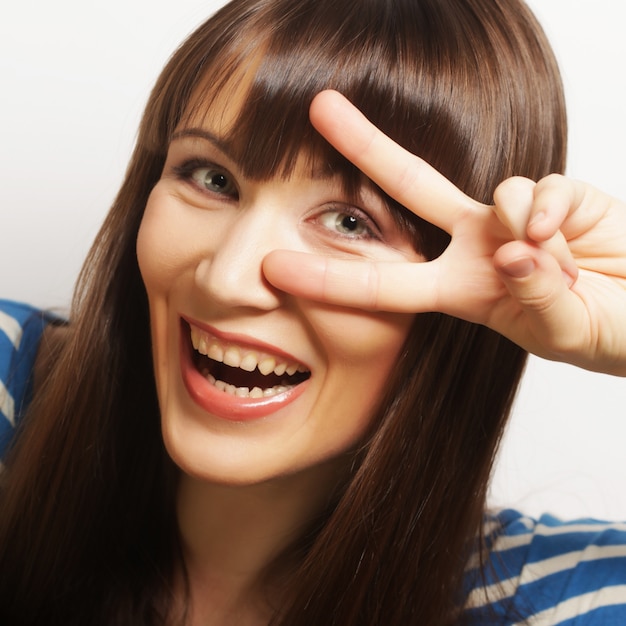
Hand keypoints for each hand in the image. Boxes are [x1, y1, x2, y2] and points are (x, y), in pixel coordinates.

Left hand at [263, 90, 625, 375]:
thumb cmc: (599, 331)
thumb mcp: (559, 330)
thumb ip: (536, 297)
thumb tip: (513, 246)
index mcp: (457, 291)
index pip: (380, 284)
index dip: (328, 276)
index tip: (272, 268)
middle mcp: (474, 245)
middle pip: (409, 185)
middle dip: (365, 145)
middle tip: (318, 106)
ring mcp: (513, 217)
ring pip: (498, 191)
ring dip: (529, 232)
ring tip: (561, 270)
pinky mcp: (557, 195)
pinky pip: (544, 189)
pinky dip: (556, 212)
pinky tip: (569, 238)